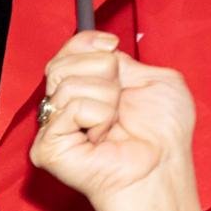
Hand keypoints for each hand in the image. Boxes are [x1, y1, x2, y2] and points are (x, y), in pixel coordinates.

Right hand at [29, 32, 195, 210]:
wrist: (161, 166)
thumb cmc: (163, 133)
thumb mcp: (153, 78)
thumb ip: (122, 60)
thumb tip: (100, 49)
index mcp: (85, 91)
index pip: (66, 54)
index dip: (85, 44)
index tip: (112, 46)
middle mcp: (64, 108)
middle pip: (61, 64)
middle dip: (102, 73)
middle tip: (119, 102)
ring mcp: (52, 128)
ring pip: (69, 83)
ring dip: (106, 99)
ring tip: (113, 125)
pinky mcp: (47, 147)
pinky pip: (71, 106)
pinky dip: (97, 116)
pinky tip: (102, 137)